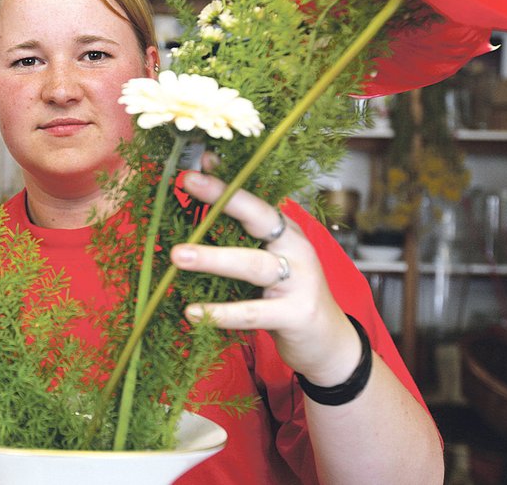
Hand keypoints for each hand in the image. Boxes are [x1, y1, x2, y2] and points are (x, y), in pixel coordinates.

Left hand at [171, 170, 361, 386]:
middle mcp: (296, 249)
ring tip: (177, 256)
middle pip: (260, 218)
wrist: (329, 342)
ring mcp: (300, 281)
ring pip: (253, 265)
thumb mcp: (268, 259)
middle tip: (188, 184)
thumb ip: (240, 233)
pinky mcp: (296, 315)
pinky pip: (253, 312)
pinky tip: (192, 312)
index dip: (227, 181)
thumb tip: (202, 194)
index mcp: (286, 231)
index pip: (255, 198)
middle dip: (223, 199)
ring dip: (214, 259)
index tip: (196, 165)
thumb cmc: (288, 294)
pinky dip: (221, 312)